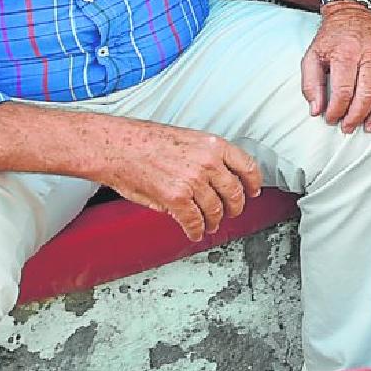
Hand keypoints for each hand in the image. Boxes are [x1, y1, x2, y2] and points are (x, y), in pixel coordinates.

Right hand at [96, 118, 263, 241]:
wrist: (117, 146)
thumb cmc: (145, 140)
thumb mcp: (187, 138)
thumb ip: (207, 157)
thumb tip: (218, 178)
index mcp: (213, 145)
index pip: (247, 166)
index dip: (253, 183)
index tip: (253, 191)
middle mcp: (208, 162)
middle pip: (234, 193)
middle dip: (235, 207)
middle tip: (232, 212)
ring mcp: (193, 181)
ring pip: (215, 210)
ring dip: (214, 221)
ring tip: (210, 224)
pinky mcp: (176, 198)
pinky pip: (194, 221)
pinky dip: (196, 230)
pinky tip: (195, 232)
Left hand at [302, 5, 370, 133]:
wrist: (354, 12)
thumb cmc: (331, 38)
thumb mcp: (312, 56)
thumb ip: (310, 84)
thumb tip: (316, 110)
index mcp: (345, 54)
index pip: (343, 91)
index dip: (337, 110)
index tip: (331, 119)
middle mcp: (368, 55)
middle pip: (366, 94)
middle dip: (357, 116)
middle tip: (348, 128)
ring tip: (369, 127)